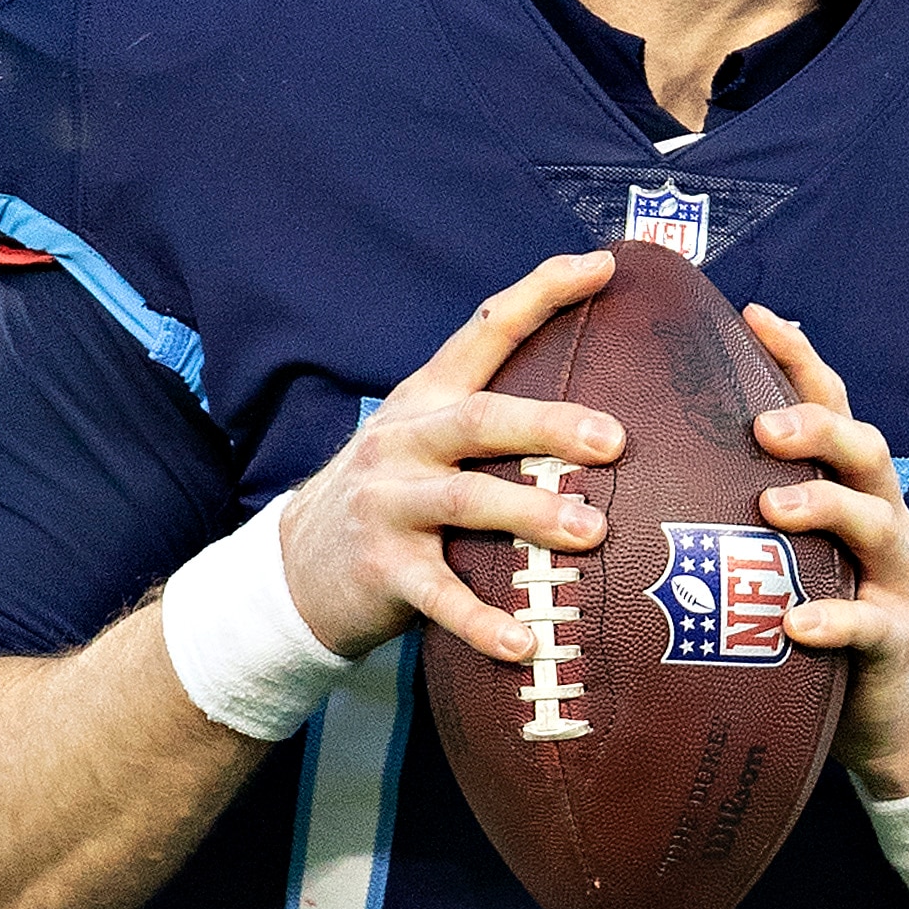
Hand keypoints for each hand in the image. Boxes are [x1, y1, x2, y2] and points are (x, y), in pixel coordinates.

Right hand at [279, 252, 625, 660]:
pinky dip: (484, 622)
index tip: (604, 265)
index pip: (487, 328)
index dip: (543, 291)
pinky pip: (441, 597)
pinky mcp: (382, 570)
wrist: (293, 569)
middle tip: (615, 439)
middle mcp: (405, 441)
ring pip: (465, 501)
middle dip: (550, 424)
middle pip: (482, 419)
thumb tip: (604, 401)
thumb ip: (489, 418)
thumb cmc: (392, 498)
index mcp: (426, 398)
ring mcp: (389, 505)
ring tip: (594, 532)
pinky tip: (528, 643)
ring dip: (532, 515)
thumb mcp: (424, 440)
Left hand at [743, 305, 908, 801]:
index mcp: (849, 487)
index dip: (800, 358)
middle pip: (865, 450)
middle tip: (762, 427)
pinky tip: (795, 625)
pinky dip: (834, 620)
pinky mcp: (895, 639)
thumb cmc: (819, 612)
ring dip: (824, 508)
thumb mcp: (786, 550)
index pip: (831, 405)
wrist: (891, 709)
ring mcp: (895, 576)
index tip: (754, 315)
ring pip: (876, 524)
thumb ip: (742, 502)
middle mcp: (881, 517)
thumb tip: (649, 450)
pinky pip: (870, 624)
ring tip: (771, 507)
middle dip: (817, 428)